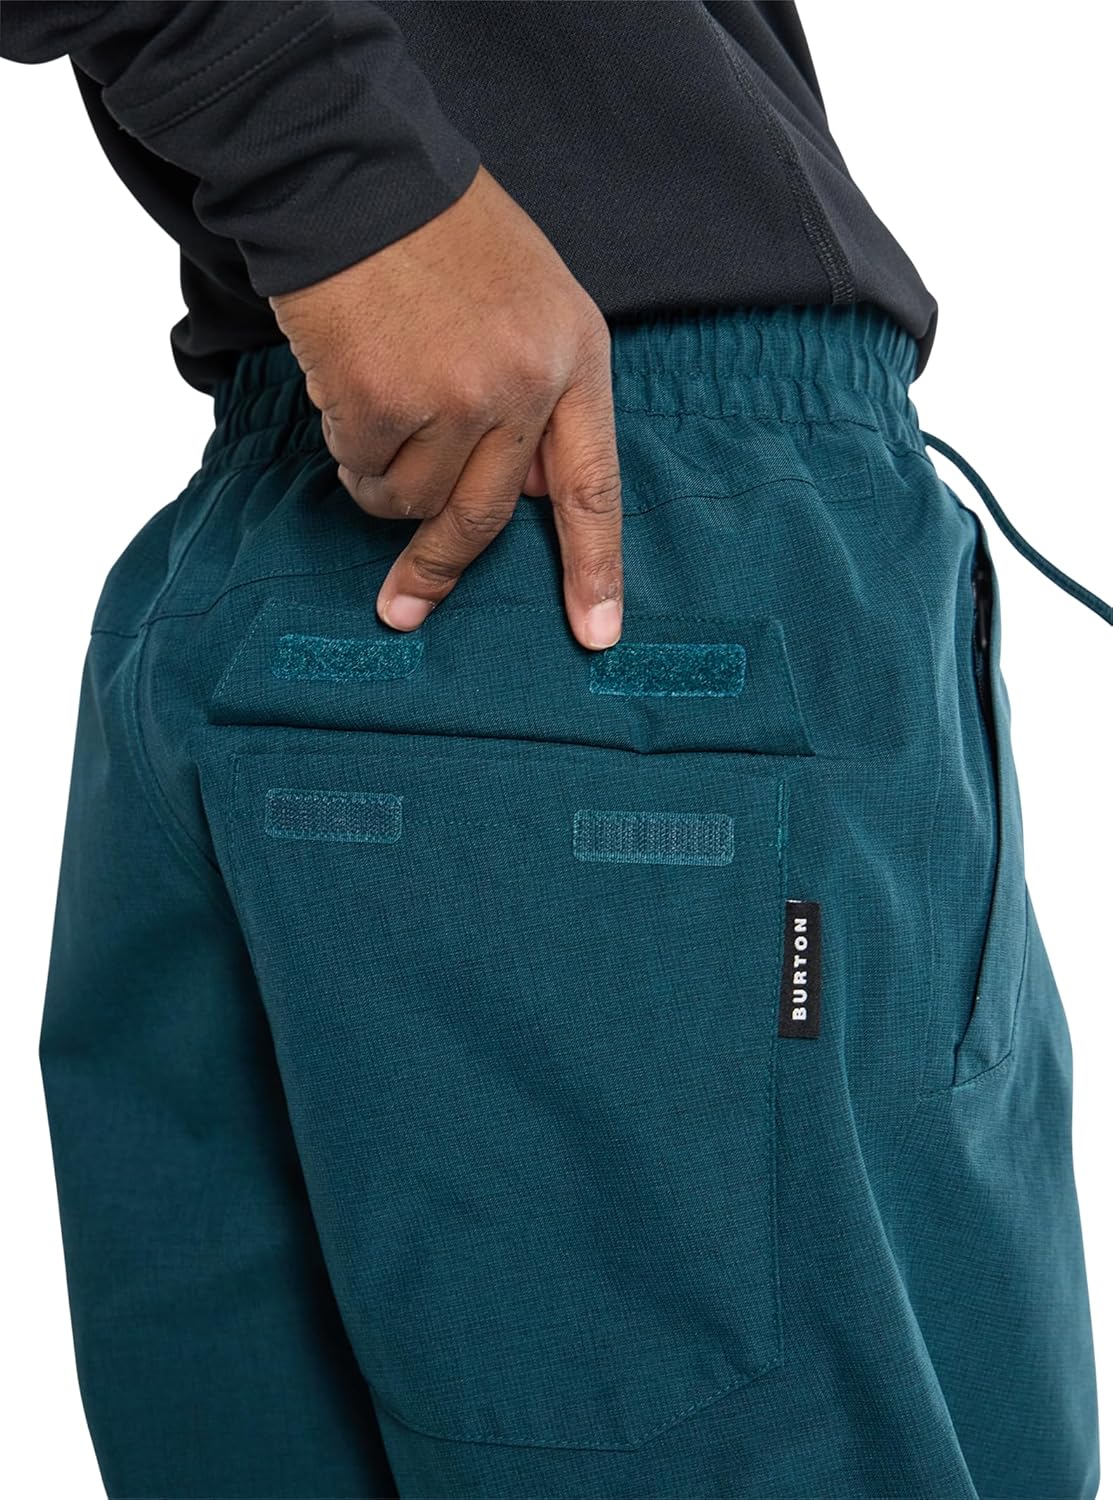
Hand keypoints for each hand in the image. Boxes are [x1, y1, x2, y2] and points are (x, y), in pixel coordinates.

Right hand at [269, 166, 622, 648]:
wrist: (356, 170)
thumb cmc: (444, 236)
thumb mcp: (533, 302)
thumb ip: (540, 395)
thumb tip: (526, 490)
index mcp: (575, 357)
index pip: (593, 486)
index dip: (595, 567)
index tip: (596, 635)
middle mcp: (524, 383)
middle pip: (486, 516)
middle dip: (439, 568)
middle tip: (405, 607)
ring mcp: (453, 393)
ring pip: (413, 500)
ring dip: (383, 479)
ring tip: (373, 409)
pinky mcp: (379, 399)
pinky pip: (360, 468)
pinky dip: (346, 447)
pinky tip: (346, 387)